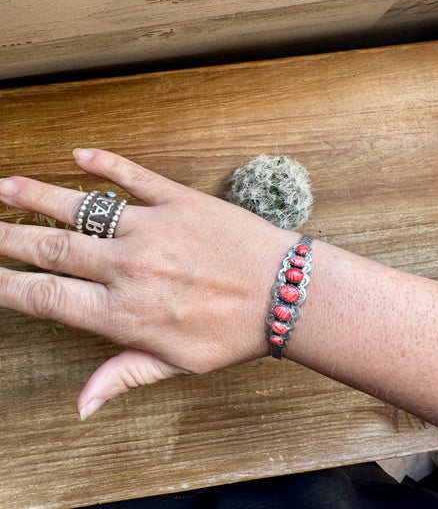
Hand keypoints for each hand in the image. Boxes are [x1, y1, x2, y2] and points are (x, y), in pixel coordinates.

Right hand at [0, 149, 297, 418]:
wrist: (286, 292)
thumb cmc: (235, 332)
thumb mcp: (177, 364)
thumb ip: (122, 375)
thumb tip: (81, 405)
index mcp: (124, 313)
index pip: (46, 297)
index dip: (7, 285)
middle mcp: (129, 267)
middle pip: (51, 249)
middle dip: (8, 238)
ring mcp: (152, 228)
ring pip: (80, 208)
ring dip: (36, 196)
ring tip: (4, 187)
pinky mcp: (178, 200)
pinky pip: (132, 176)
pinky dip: (104, 163)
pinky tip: (80, 155)